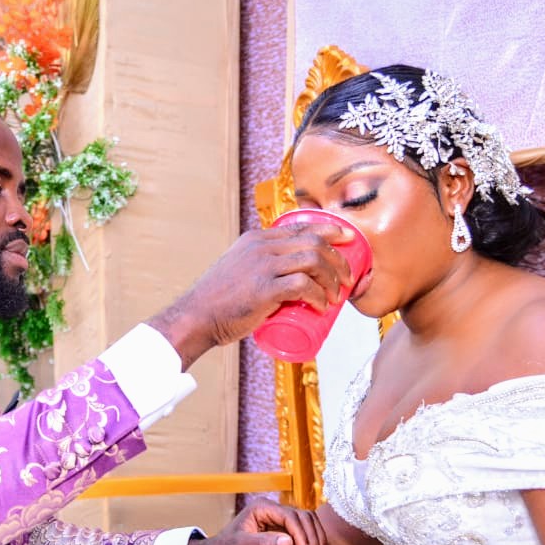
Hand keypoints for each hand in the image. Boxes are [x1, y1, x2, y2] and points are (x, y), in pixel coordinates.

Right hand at [147, 222, 354, 368]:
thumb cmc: (218, 300)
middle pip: (313, 242)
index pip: (301, 227)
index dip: (330, 231)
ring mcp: (262, 266)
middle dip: (338, 258)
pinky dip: (318, 295)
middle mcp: (261, 247)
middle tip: (347, 277)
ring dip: (333, 277)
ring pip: (313, 260)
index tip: (348, 240)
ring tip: (337, 294)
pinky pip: (303, 285)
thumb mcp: (238, 268)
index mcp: (256, 239)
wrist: (196, 317)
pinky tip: (323, 306)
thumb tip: (286, 276)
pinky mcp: (263, 289)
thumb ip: (258, 265)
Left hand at [186, 499, 326, 544]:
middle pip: (303, 517)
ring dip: (316, 539)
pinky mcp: (283, 531)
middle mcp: (272, 511)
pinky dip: (313, 542)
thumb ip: (263, 542)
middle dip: (312, 537)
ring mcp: (279, 520)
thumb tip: (289, 541)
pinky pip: (304, 532)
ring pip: (307, 523)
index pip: (290, 516)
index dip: (302, 534)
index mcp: (261, 508)